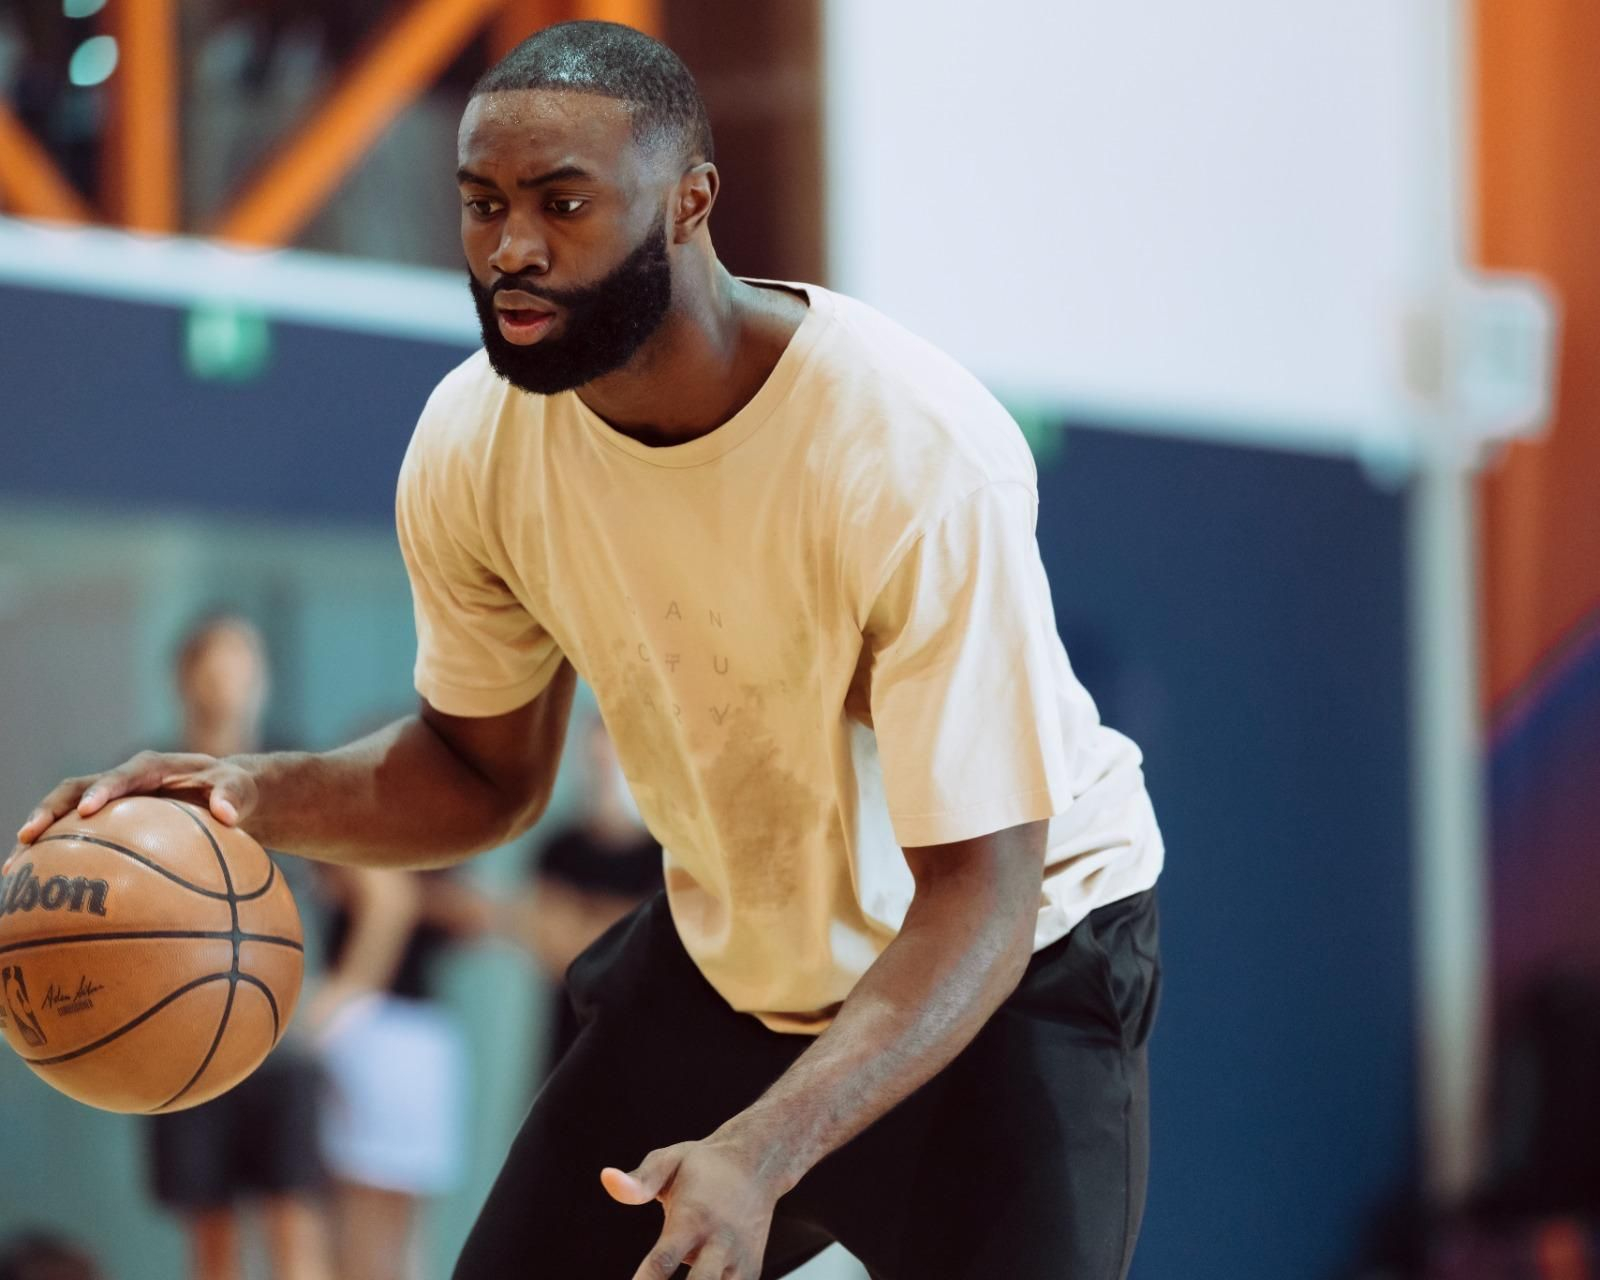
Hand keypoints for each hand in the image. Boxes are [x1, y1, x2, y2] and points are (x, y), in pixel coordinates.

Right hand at [14, 751, 258, 846]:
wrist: (227, 795)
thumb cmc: (234, 790)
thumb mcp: (242, 789)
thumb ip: (234, 796)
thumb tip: (227, 814)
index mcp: (152, 768)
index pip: (122, 775)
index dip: (103, 790)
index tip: (89, 811)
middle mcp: (123, 781)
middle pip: (75, 790)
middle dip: (49, 810)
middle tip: (28, 837)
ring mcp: (110, 802)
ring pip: (64, 815)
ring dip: (38, 837)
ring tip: (12, 869)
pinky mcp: (107, 824)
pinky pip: (76, 840)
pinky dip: (55, 859)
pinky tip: (37, 892)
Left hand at [602, 1136, 782, 1279]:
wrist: (758, 1163)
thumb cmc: (705, 1165)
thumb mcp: (670, 1161)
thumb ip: (639, 1180)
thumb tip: (606, 1178)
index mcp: (692, 1219)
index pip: (663, 1261)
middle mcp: (719, 1242)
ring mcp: (739, 1260)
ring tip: (686, 1279)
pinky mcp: (751, 1271)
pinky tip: (700, 1279)